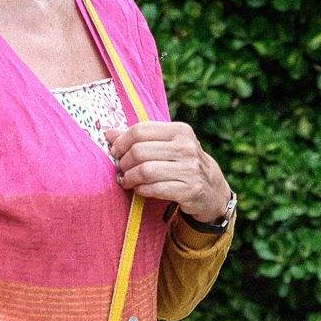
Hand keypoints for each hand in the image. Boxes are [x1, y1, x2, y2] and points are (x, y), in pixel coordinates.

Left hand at [104, 121, 230, 223]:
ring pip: (146, 171)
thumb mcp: (167, 145)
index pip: (140, 131)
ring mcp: (190, 169)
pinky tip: (139, 189)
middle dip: (124, 162)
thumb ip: (140, 138)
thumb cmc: (183, 163)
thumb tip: (108, 133)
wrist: (212, 189)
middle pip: (140, 151)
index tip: (115, 152)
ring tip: (127, 180)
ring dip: (130, 178)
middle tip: (121, 169)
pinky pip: (155, 189)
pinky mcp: (190, 190)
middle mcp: (187, 147)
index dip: (121, 142)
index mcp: (180, 131)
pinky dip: (142, 190)